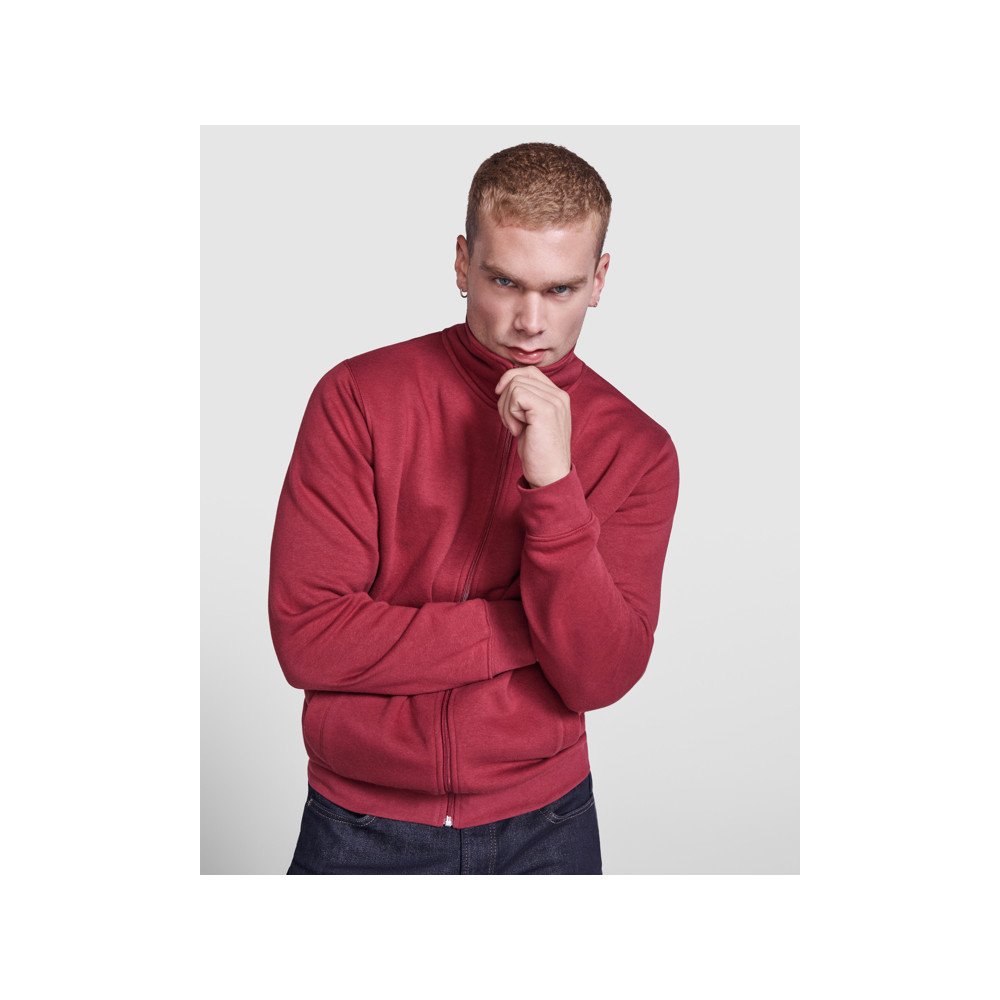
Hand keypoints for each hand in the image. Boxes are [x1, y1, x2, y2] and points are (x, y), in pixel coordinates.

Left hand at [494, 365, 571, 488]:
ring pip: (514, 385)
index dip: (510, 381)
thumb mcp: (532, 420)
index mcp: (558, 396)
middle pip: (518, 376)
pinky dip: (509, 414)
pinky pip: (515, 395)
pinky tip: (518, 430)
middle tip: (511, 422)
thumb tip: (505, 383)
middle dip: (505, 398)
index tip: (503, 401)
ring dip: (506, 409)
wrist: (550, 476)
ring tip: (516, 428)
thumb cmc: (538, 452)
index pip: (529, 371)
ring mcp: (554, 401)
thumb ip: (526, 400)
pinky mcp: (545, 410)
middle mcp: (559, 395)